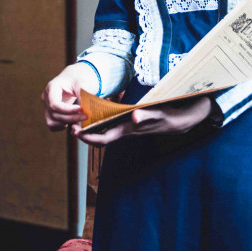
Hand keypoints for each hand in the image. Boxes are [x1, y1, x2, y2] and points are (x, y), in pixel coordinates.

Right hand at [42, 64, 95, 130]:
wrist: (76, 78)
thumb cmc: (79, 78)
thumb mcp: (83, 82)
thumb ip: (83, 93)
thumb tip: (84, 107)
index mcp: (52, 87)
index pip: (55, 104)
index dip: (67, 110)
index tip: (81, 109)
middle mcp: (46, 96)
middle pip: (54, 113)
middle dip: (71, 117)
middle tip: (86, 116)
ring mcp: (46, 105)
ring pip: (51, 121)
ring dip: (65, 123)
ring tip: (78, 118)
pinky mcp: (50, 112)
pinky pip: (52, 124)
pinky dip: (61, 126)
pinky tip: (71, 121)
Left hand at [72, 96, 212, 144]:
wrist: (182, 120)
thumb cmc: (170, 117)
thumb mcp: (160, 115)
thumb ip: (147, 116)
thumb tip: (133, 117)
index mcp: (128, 130)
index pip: (104, 139)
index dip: (88, 138)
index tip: (75, 132)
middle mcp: (124, 130)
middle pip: (100, 136)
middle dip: (84, 133)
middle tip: (69, 124)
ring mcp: (127, 127)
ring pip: (104, 130)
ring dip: (90, 126)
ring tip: (76, 118)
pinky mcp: (130, 122)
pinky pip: (111, 123)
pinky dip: (101, 119)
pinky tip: (94, 111)